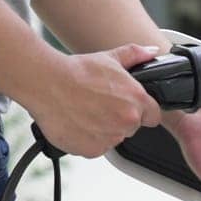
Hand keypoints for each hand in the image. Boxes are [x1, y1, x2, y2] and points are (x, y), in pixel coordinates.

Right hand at [25, 43, 164, 157]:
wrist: (47, 84)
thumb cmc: (75, 72)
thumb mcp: (109, 57)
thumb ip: (135, 54)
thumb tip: (151, 51)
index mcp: (136, 100)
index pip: (153, 116)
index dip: (141, 110)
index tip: (126, 106)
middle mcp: (126, 122)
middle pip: (130, 128)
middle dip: (118, 119)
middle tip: (99, 105)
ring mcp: (109, 138)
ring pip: (112, 138)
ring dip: (103, 130)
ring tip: (85, 112)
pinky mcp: (91, 150)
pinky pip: (94, 148)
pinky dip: (86, 139)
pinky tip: (77, 122)